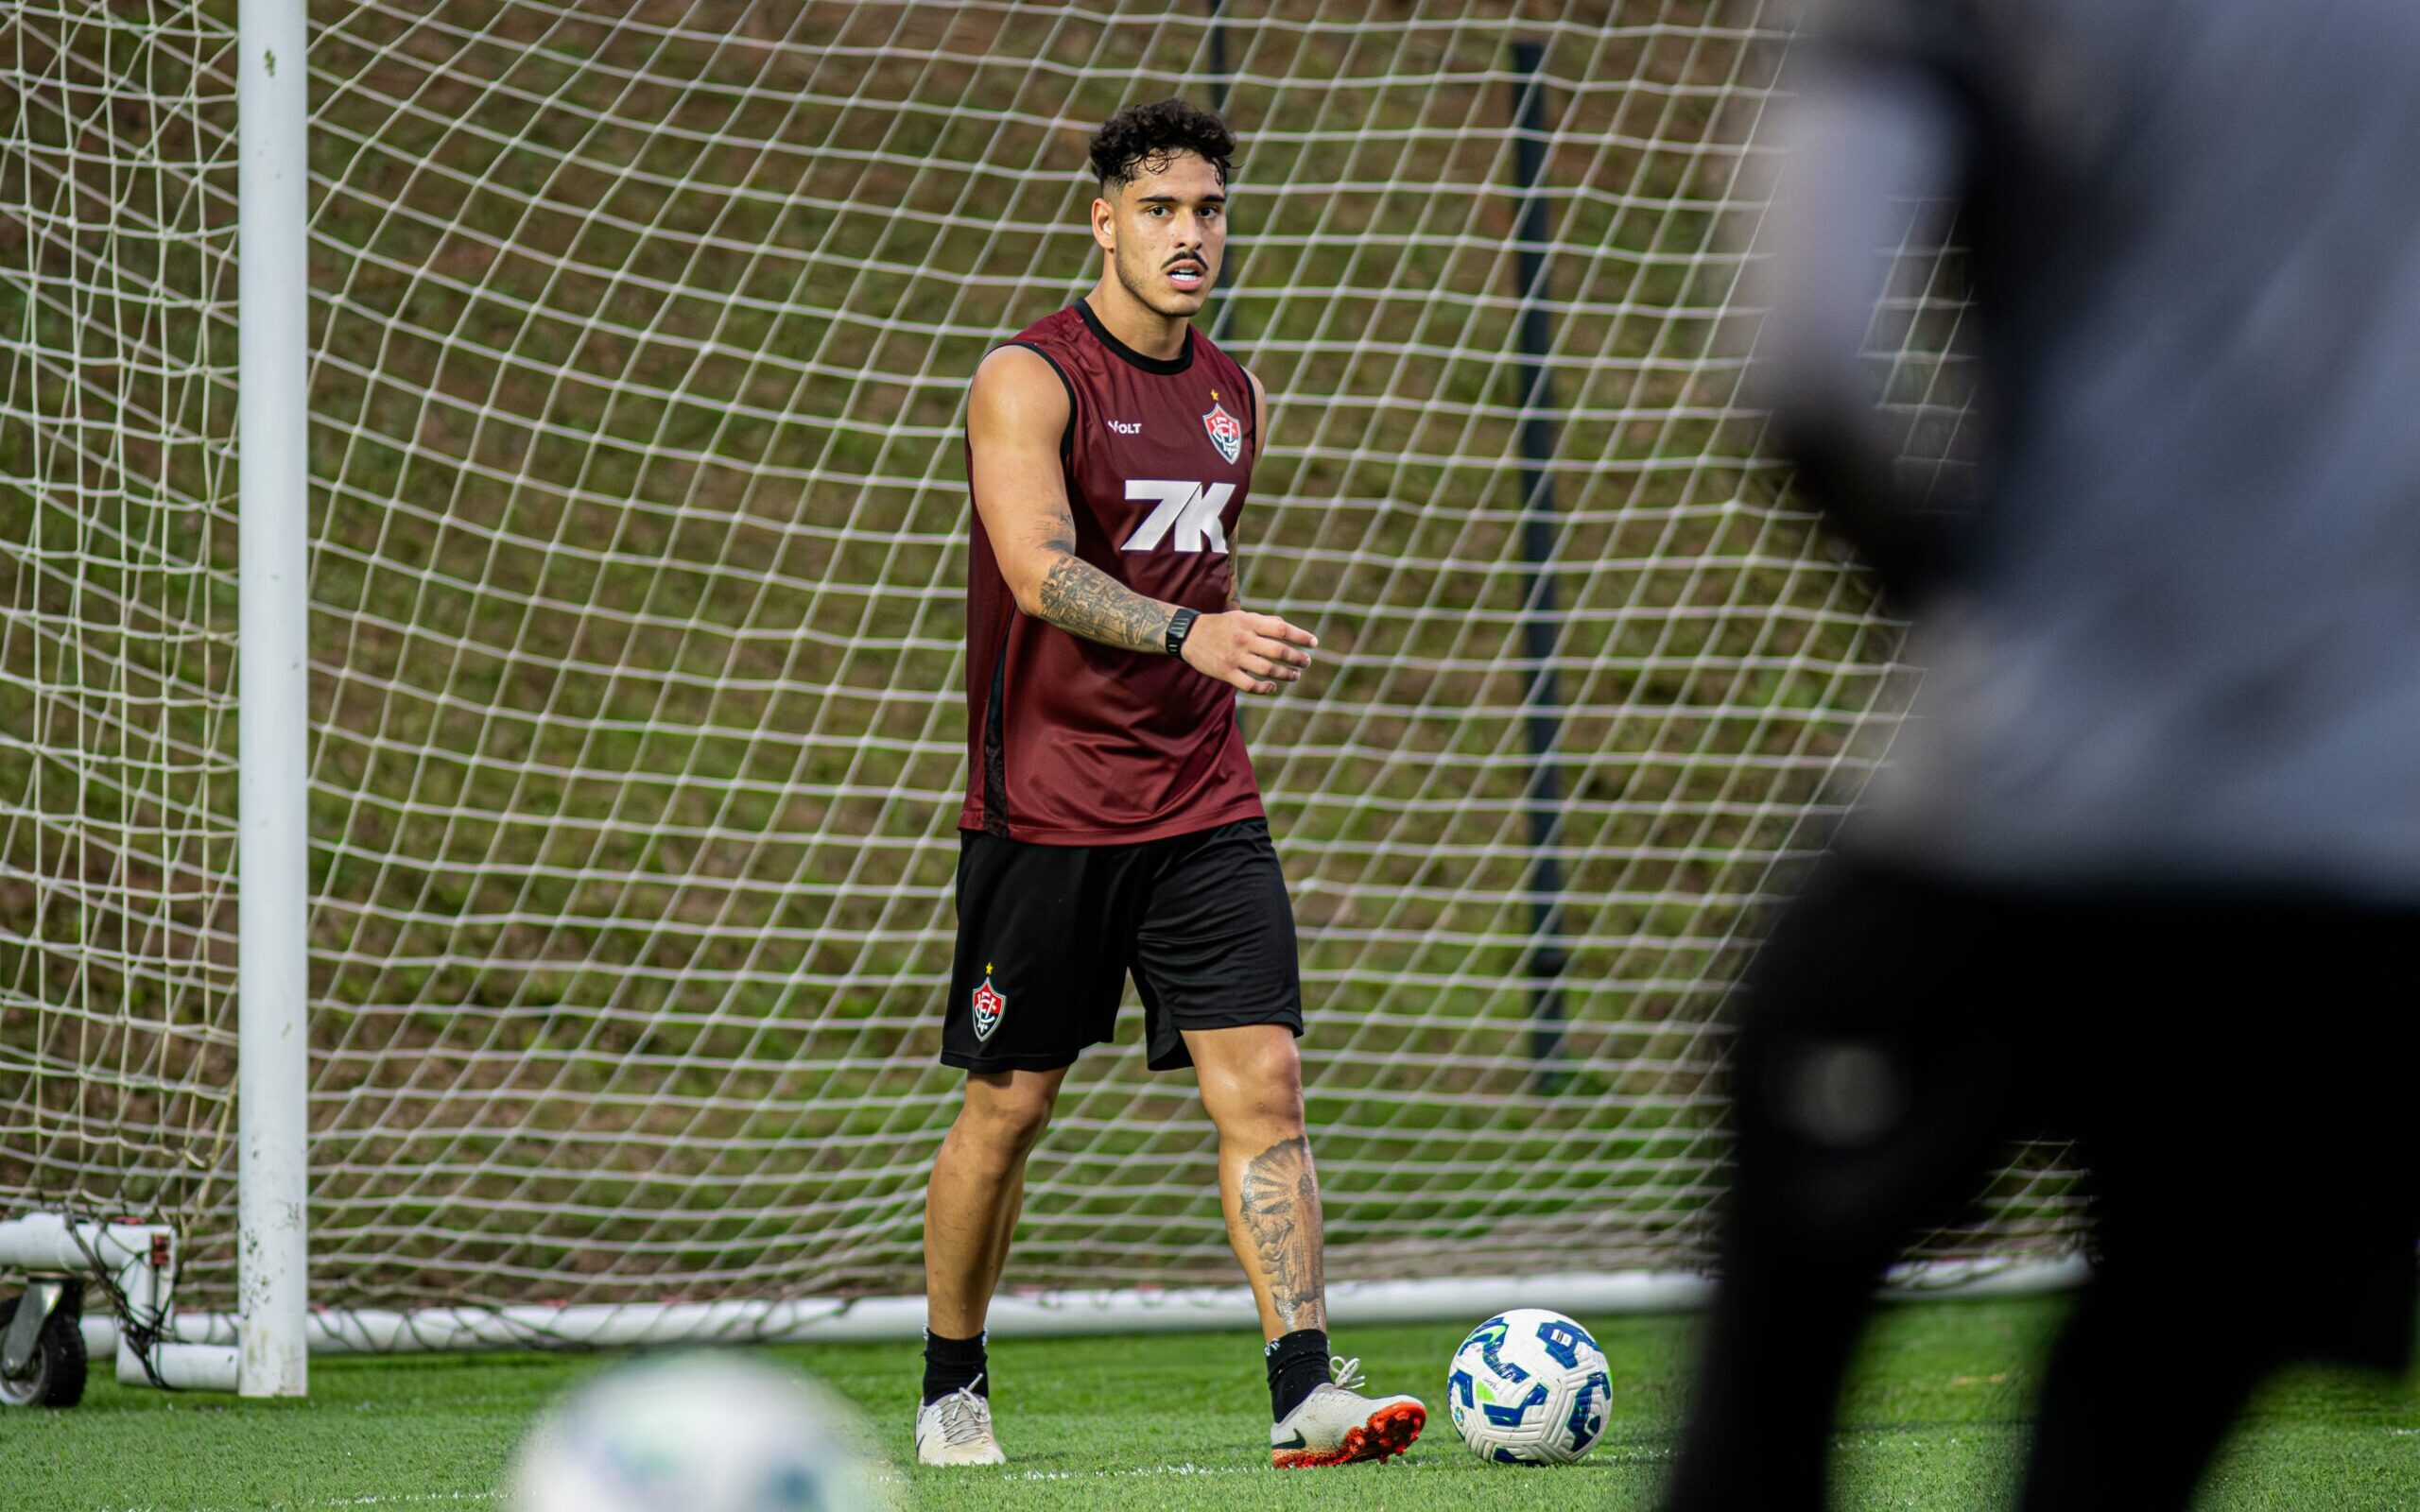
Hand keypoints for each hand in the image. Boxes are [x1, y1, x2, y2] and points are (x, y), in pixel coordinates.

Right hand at [1179, 610, 1316, 694]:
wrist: (1190, 635)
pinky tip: (1272, 686)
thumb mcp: (1242, 617)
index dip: (1301, 637)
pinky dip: (1264, 688)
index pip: (1282, 629)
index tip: (1314, 643)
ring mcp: (1235, 657)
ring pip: (1268, 670)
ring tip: (1295, 675)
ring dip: (1286, 674)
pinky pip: (1250, 685)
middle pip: (1279, 651)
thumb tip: (1287, 627)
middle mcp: (1244, 639)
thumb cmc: (1222, 625)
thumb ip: (1265, 622)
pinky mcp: (1226, 673)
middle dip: (1297, 658)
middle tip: (1306, 662)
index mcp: (1250, 623)